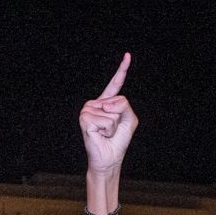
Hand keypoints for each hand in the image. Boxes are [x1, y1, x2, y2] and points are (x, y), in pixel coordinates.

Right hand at [80, 54, 137, 175]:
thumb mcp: (130, 120)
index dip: (122, 70)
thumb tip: (106, 104)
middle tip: (110, 131)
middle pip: (118, 101)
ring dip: (113, 126)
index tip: (127, 55)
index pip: (115, 84)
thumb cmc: (118, 141)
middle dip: (119, 118)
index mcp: (107, 102)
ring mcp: (88, 110)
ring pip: (112, 112)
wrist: (108, 159)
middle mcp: (95, 103)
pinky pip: (106, 119)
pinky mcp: (85, 119)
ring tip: (105, 133)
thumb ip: (125, 105)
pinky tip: (100, 135)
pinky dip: (107, 130)